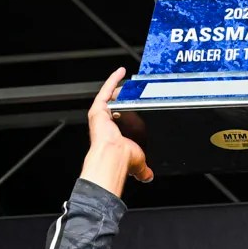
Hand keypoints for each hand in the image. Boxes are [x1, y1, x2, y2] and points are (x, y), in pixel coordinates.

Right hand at [81, 67, 153, 195]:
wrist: (114, 155)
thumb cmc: (123, 159)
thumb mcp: (139, 163)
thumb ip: (144, 169)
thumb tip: (148, 176)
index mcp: (115, 137)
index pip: (122, 122)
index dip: (129, 114)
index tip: (136, 108)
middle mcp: (107, 125)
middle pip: (117, 107)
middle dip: (126, 99)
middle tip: (135, 91)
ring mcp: (102, 116)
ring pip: (111, 98)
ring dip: (121, 89)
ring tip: (132, 82)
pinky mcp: (99, 109)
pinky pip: (106, 91)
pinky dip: (113, 80)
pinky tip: (121, 72)